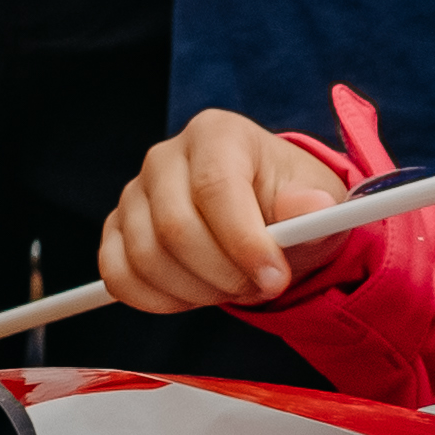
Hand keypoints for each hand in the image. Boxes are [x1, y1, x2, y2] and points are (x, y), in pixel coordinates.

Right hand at [98, 109, 354, 310]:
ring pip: (146, 258)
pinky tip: (194, 294)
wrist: (265, 217)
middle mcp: (165, 157)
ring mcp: (134, 193)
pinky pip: (119, 276)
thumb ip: (313, 206)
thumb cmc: (289, 204)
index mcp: (216, 134)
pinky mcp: (117, 229)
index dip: (243, 241)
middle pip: (174, 228)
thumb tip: (312, 207)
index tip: (274, 279)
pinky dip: (158, 299)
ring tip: (233, 287)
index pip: (214, 187)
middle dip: (222, 275)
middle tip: (260, 289)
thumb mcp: (317, 200)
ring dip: (196, 291)